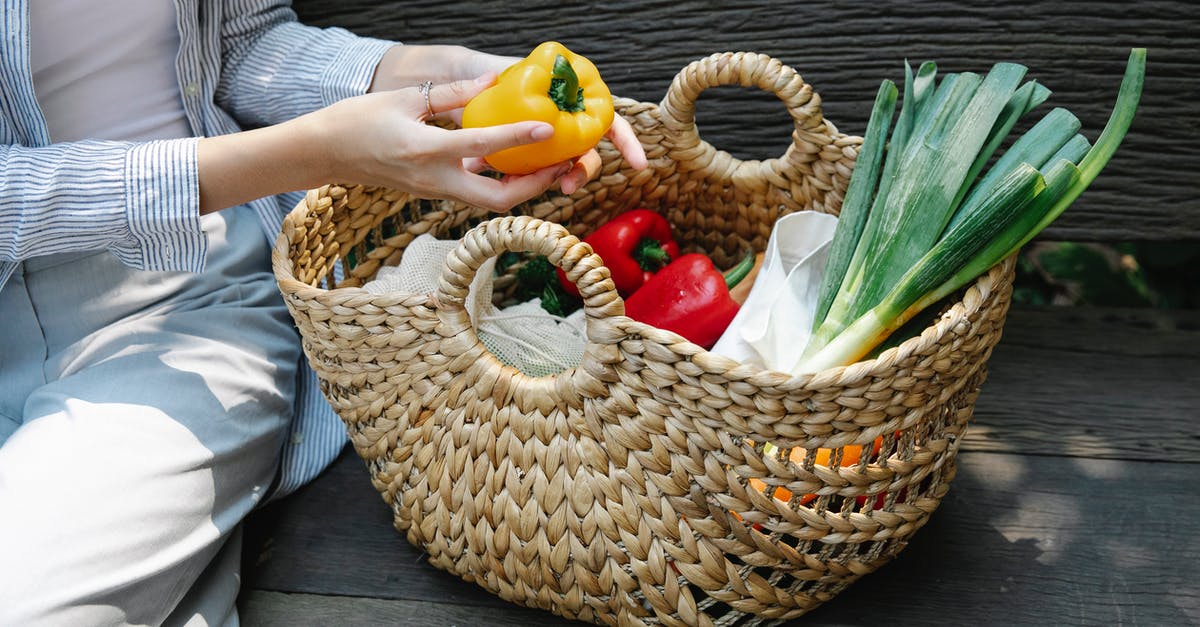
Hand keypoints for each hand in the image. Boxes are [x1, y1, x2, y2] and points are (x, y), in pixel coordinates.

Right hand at [371, 45, 647, 193]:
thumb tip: (494, 81)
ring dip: (522, 187)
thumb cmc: (359, 120)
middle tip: (560, 162)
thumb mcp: (405, 98)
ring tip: (549, 162)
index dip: (518, 137)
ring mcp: (434, 191)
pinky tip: (516, 161)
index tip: (547, 129)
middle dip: (534, 186)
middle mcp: (434, 180)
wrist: (325, 153)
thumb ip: (453, 93)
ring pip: (490, 200)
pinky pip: (475, 193)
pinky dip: (500, 182)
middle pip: (497, 199)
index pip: (481, 146)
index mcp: (426, 151)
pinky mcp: (433, 192)